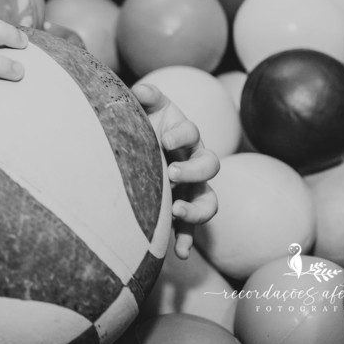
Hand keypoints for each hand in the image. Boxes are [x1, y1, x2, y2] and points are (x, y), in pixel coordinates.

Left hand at [131, 82, 220, 259]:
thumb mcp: (142, 108)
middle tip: (171, 173)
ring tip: (177, 212)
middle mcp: (193, 162)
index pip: (193, 132)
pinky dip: (187, 240)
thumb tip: (142, 90)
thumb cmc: (140, 124)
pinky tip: (180, 253)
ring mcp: (191, 189)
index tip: (164, 138)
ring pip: (208, 200)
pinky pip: (190, 229)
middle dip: (192, 170)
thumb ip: (145, 97)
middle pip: (210, 165)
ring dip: (196, 208)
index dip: (182, 134)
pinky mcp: (181, 211)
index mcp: (184, 135)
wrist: (133, 146)